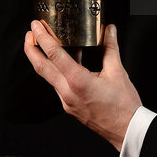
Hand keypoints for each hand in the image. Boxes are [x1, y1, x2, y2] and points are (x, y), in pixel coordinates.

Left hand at [24, 22, 141, 150]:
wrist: (126, 130)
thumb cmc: (123, 106)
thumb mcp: (118, 72)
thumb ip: (111, 48)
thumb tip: (109, 30)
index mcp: (78, 82)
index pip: (53, 54)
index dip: (42, 37)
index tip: (35, 26)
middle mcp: (67, 92)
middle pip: (41, 67)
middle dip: (31, 49)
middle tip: (29, 33)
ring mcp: (67, 101)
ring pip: (48, 77)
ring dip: (43, 60)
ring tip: (43, 44)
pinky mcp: (70, 106)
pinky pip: (58, 84)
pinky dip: (58, 70)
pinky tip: (67, 61)